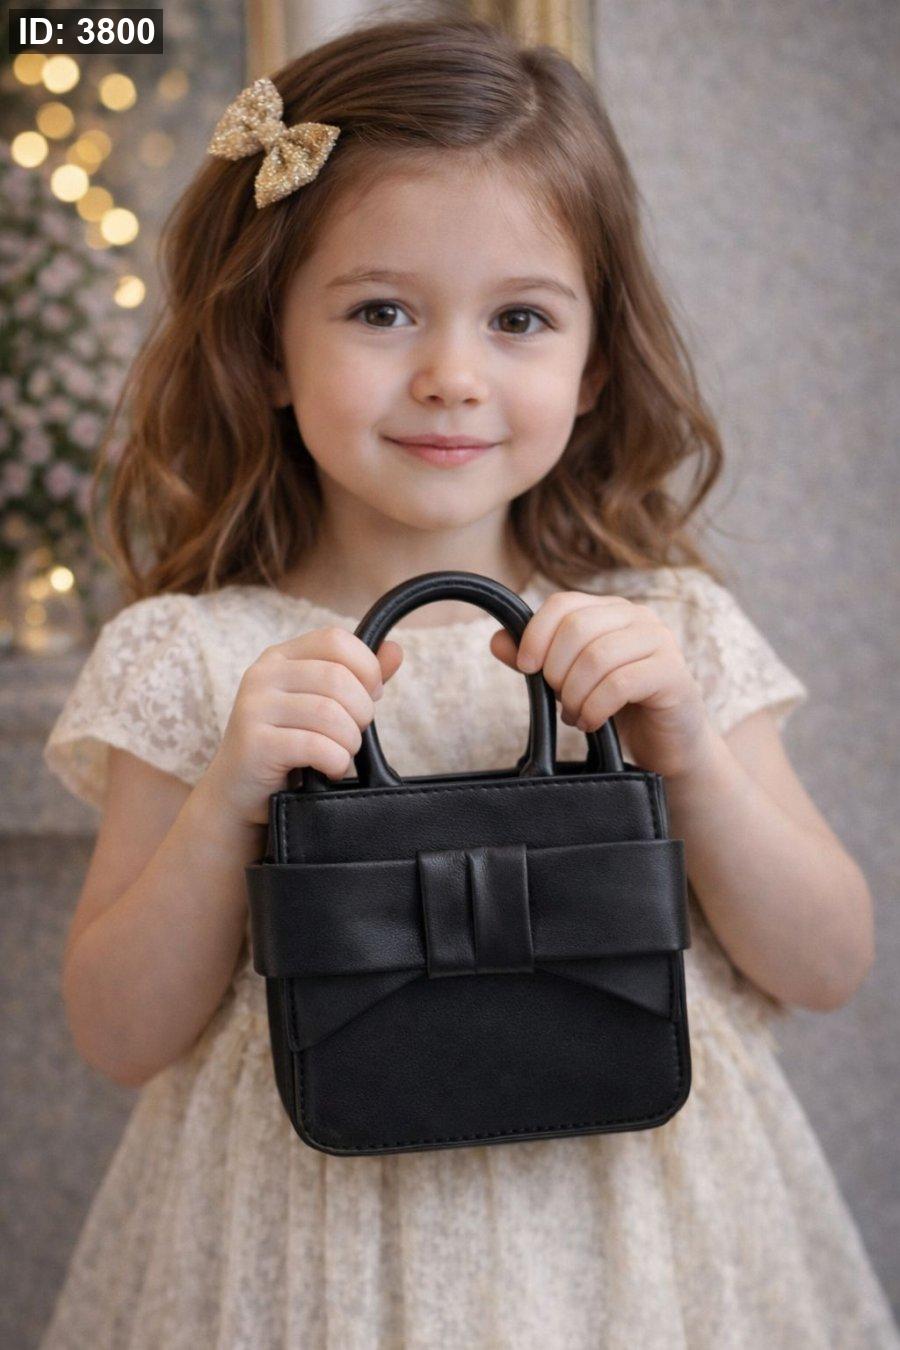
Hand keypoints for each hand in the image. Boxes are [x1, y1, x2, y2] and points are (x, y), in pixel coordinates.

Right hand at [203, 626, 402, 827]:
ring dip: (349, 741)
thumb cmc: (288, 746)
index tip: (370, 696)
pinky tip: (330, 770)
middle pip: (338, 678)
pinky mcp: (255, 743)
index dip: (366, 667)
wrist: (240, 794)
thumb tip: (395, 650)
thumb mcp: (322, 705)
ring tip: (341, 754)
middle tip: (352, 735)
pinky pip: (315, 746)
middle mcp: (263, 674)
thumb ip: (358, 679)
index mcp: (281, 657)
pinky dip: (336, 762)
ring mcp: (255, 707)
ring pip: (330, 713)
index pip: (335, 640)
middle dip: (361, 712)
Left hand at [489, 590, 717, 780]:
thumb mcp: (571, 680)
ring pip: (598, 656)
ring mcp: (661, 642)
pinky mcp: (674, 674)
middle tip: (559, 699)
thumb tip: (497, 640)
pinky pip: (621, 684)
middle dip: (556, 670)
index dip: (536, 634)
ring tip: (576, 715)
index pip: (564, 603)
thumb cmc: (619, 707)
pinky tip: (592, 723)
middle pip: (578, 627)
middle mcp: (639, 617)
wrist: (668, 745)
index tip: (526, 668)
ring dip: (576, 694)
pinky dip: (596, 708)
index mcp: (612, 611)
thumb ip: (537, 660)